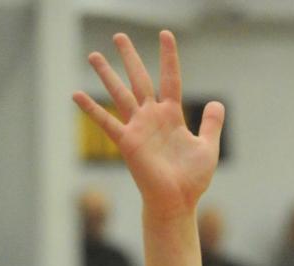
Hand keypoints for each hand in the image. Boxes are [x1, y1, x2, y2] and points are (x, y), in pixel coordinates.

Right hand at [73, 30, 223, 217]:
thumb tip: (217, 103)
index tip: (165, 35)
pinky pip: (106, 122)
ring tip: (93, 55)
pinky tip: (76, 95)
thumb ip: (212, 124)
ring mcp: (138, 128)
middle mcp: (152, 117)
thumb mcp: (207, 147)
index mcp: (172, 115)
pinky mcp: (127, 142)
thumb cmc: (192, 179)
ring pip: (120, 93)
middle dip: (129, 57)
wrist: (177, 202)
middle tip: (119, 36)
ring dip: (106, 74)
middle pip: (139, 79)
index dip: (169, 57)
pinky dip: (91, 109)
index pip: (170, 78)